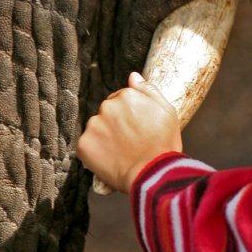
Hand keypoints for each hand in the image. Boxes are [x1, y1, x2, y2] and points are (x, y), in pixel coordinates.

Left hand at [76, 71, 182, 192]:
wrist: (153, 174)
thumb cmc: (163, 144)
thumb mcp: (167, 111)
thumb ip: (149, 90)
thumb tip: (133, 76)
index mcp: (127, 95)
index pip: (121, 99)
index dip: (130, 115)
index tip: (137, 128)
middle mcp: (108, 106)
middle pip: (108, 112)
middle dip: (116, 123)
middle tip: (130, 140)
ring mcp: (94, 125)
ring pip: (97, 127)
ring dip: (105, 136)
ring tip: (121, 151)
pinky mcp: (83, 144)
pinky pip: (87, 145)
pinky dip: (96, 152)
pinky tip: (111, 159)